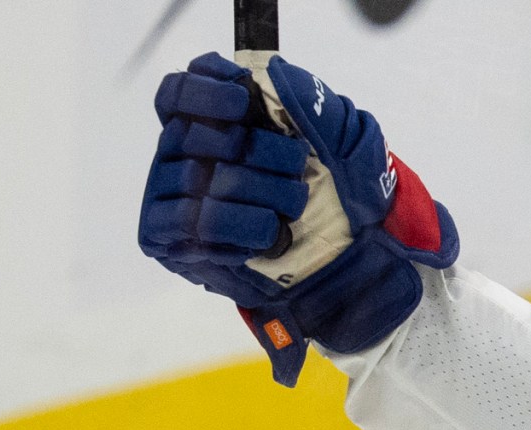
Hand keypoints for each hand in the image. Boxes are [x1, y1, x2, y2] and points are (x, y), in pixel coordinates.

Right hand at [139, 52, 457, 385]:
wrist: (359, 258)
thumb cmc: (345, 193)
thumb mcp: (346, 139)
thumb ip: (311, 99)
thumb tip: (273, 70)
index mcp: (213, 123)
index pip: (179, 92)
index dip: (205, 89)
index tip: (246, 99)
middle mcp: (183, 155)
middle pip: (193, 134)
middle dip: (257, 151)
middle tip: (295, 167)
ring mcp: (173, 197)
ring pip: (200, 182)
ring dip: (262, 194)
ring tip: (294, 208)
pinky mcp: (172, 241)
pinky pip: (193, 225)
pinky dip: (243, 228)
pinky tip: (270, 235)